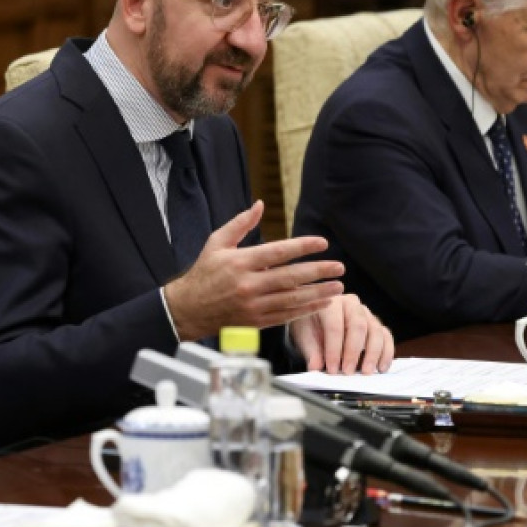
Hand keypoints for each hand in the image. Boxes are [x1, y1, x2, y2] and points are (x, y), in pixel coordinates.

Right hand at [163, 201, 344, 341]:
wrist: (188, 309)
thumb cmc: (204, 272)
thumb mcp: (216, 242)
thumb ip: (240, 223)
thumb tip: (260, 204)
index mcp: (240, 262)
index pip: (277, 252)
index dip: (302, 247)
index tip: (322, 243)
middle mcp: (248, 285)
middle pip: (290, 277)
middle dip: (318, 271)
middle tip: (339, 267)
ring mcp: (253, 306)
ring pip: (292, 299)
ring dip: (318, 293)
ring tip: (338, 286)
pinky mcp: (255, 321)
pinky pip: (286, 316)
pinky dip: (306, 310)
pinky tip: (321, 303)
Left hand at [290, 294, 394, 374]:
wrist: (316, 319)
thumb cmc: (310, 325)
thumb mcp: (305, 336)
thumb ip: (312, 351)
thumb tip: (316, 367)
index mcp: (330, 302)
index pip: (334, 326)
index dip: (334, 349)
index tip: (332, 368)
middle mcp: (351, 304)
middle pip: (358, 326)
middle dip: (353, 351)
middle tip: (348, 371)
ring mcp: (366, 313)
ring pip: (376, 331)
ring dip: (373, 354)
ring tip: (366, 371)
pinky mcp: (376, 324)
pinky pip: (386, 337)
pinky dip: (386, 353)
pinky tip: (381, 367)